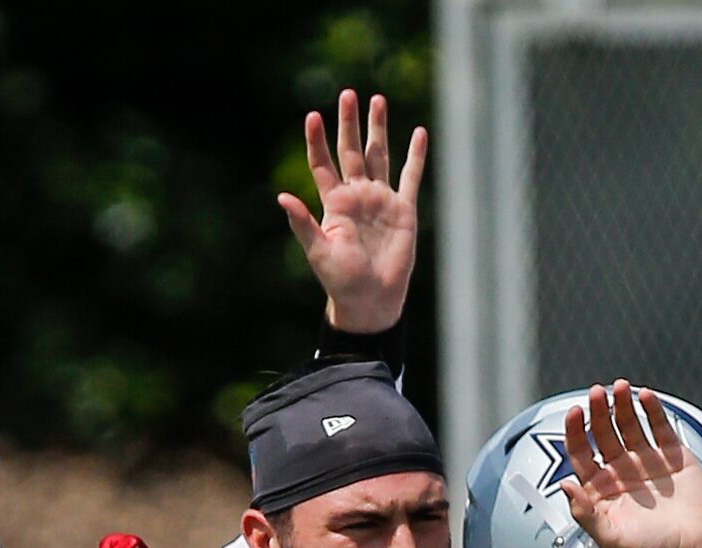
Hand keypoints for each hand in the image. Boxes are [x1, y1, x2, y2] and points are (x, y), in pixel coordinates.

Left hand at [280, 90, 425, 334]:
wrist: (372, 300)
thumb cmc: (341, 280)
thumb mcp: (318, 251)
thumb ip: (302, 223)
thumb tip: (282, 197)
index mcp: (334, 203)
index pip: (323, 164)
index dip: (317, 140)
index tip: (313, 116)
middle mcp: (357, 195)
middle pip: (352, 150)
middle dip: (349, 123)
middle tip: (348, 94)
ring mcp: (381, 200)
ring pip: (380, 156)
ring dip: (378, 129)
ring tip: (376, 100)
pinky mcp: (404, 210)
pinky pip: (410, 177)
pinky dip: (415, 155)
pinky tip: (419, 133)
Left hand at [559, 383, 701, 547]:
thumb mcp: (610, 538)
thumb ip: (583, 514)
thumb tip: (565, 486)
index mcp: (602, 489)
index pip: (581, 451)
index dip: (575, 431)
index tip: (575, 413)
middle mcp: (622, 471)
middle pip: (603, 432)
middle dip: (599, 410)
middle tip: (597, 393)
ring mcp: (647, 461)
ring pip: (629, 424)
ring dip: (623, 404)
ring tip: (621, 387)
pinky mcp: (672, 456)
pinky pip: (659, 427)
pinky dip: (653, 410)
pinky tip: (645, 397)